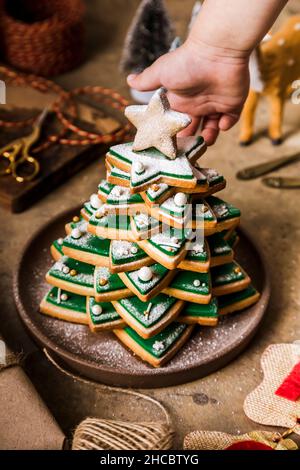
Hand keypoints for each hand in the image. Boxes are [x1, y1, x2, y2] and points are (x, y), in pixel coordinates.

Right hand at [127, 40, 249, 144]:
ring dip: (209, 137)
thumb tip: (129, 80)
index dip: (173, 135)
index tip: (171, 146)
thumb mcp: (161, 72)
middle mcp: (197, 104)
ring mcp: (215, 103)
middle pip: (193, 129)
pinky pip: (230, 120)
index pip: (175, 123)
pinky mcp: (232, 103)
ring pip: (212, 128)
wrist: (216, 51)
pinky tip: (221, 123)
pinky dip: (226, 125)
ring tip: (206, 141)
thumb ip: (147, 81)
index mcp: (180, 101)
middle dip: (191, 140)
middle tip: (188, 149)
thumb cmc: (187, 62)